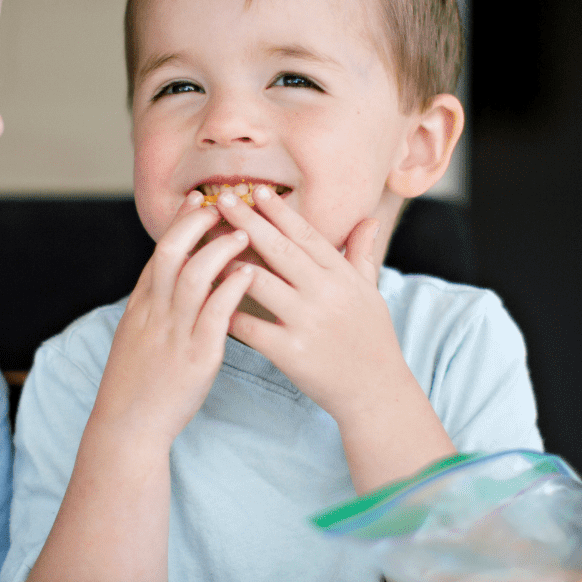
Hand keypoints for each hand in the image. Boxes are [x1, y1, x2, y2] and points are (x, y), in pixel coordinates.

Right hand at [91, 190, 256, 447]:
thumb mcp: (135, 336)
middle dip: (196, 224)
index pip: (160, 252)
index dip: (179, 222)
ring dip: (219, 250)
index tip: (197, 199)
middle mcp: (155, 314)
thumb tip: (167, 277)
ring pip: (194, 278)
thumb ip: (152, 305)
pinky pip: (214, 315)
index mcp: (141, 306)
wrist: (129, 425)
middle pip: (172, 253)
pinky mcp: (195, 357)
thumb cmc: (137, 383)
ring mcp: (174, 334)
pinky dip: (231, 290)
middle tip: (222, 204)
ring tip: (243, 233)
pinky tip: (248, 274)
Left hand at [215, 186, 417, 426]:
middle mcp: (326, 293)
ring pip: (259, 283)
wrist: (376, 392)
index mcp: (342, 276)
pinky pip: (251, 326)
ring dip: (230, 262)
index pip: (306, 235)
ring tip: (204, 246)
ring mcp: (308, 322)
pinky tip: (206, 299)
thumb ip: (362, 254)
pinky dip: (228, 311)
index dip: (280, 211)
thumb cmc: (370, 338)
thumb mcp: (371, 292)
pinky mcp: (292, 352)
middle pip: (279, 249)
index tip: (256, 190)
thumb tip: (370, 219)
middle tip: (221, 199)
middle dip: (247, 222)